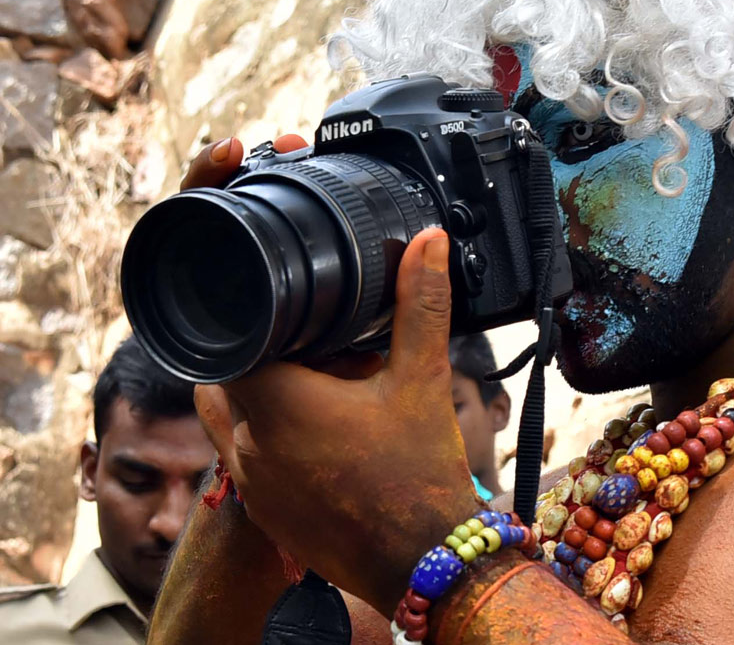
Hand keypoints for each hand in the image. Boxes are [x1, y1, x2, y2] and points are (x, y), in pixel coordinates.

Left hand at [188, 138, 480, 615]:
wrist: (424, 562)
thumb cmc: (419, 475)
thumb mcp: (424, 378)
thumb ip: (420, 304)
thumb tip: (427, 241)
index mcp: (276, 401)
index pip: (236, 337)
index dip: (266, 319)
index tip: (299, 313)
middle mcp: (249, 444)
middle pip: (237, 373)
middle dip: (276, 355)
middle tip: (331, 354)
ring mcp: (251, 483)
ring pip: (239, 416)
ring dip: (271, 397)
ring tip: (327, 395)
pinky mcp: (263, 511)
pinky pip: (249, 459)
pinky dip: (277, 440)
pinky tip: (329, 441)